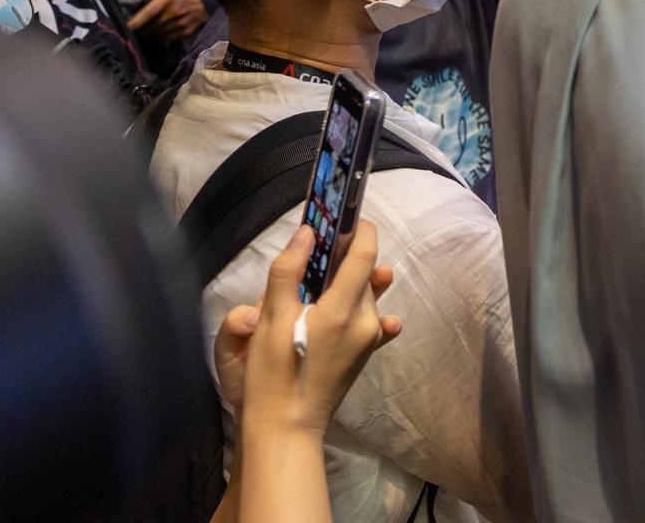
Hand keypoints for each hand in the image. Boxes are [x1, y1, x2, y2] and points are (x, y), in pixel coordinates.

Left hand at [126, 0, 207, 43]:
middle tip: (138, 30)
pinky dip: (162, 37)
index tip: (126, 27)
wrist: (207, 3)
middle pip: (150, 27)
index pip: (147, 13)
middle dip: (142, 30)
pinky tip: (162, 33)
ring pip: (158, 34)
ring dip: (151, 34)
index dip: (135, 22)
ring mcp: (181, 23)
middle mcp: (174, 12)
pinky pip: (167, 39)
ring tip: (150, 31)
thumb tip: (129, 3)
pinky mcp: (186, 32)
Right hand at [216, 222, 400, 439]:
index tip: (346, 218)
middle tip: (318, 257)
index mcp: (344, 309)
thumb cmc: (273, 374)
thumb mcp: (270, 319)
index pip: (365, 254)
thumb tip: (305, 231)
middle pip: (365, 275)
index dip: (359, 231)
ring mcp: (370, 340)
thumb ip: (288, 271)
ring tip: (318, 290)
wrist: (286, 426)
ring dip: (348, 286)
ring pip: (365, 297)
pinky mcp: (366, 355)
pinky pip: (373, 323)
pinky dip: (364, 310)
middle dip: (345, 260)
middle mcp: (367, 321)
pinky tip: (351, 311)